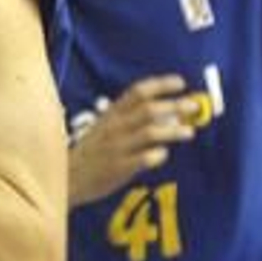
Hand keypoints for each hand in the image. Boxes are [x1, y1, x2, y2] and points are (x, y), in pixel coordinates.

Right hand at [69, 75, 199, 205]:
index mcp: (112, 113)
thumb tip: (171, 116)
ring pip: (149, 132)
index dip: (160, 85)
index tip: (181, 82)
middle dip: (175, 105)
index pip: (137, 92)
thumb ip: (133, 120)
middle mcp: (115, 126)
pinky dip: (156, 155)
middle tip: (195, 106)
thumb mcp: (106, 127)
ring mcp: (116, 146)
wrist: (66, 177)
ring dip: (172, 131)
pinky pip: (142, 159)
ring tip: (190, 131)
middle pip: (149, 109)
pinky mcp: (118, 167)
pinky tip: (163, 154)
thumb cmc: (92, 151)